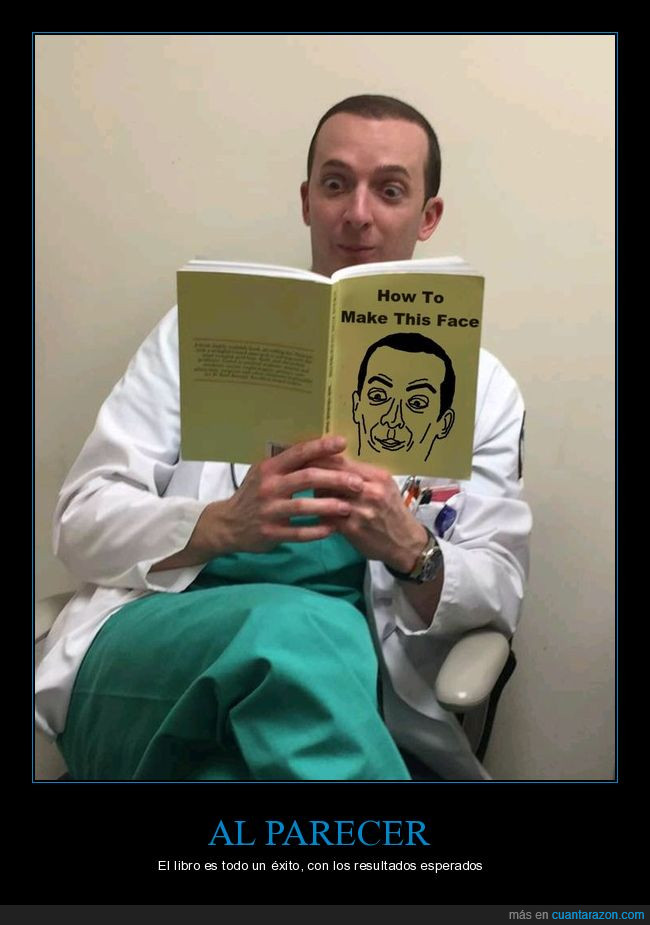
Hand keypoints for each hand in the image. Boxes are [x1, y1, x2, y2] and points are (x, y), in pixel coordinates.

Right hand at [196, 435, 364, 554]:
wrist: (228, 524)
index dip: (321, 447)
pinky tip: (332, 529)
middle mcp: (268, 487)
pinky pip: (298, 532)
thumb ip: (288, 464)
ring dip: (329, 506)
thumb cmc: (253, 495)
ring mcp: (268, 511)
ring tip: (348, 508)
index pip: (298, 453)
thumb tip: (322, 449)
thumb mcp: (264, 473)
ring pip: (304, 506)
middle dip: (335, 479)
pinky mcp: (270, 533)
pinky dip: (316, 531)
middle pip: (307, 478)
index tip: (343, 443)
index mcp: (269, 468)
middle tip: (357, 483)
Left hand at [313, 454, 427, 572]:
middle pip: (332, 476)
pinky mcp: (352, 529)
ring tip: (311, 497)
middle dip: (314, 476)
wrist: (406, 543)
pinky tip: (317, 514)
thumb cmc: (392, 512)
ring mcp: (361, 510)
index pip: (342, 461)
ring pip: (326, 496)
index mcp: (378, 476)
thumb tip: (331, 464)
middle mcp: (370, 491)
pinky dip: (319, 514)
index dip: (320, 459)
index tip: (306, 459)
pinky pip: (327, 516)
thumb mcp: (384, 487)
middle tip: (300, 476)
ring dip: (315, 496)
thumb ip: (361, 475)